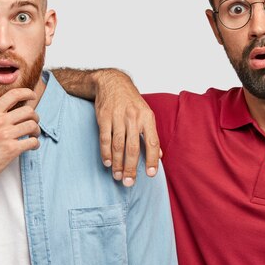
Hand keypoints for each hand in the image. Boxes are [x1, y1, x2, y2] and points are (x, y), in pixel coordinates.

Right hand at [0, 81, 40, 187]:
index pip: (13, 95)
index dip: (27, 93)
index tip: (33, 96)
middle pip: (28, 111)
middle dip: (34, 116)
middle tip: (33, 122)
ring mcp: (6, 135)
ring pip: (32, 126)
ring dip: (36, 130)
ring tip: (33, 135)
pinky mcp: (12, 149)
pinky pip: (32, 142)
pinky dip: (35, 143)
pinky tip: (32, 145)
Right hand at [94, 71, 160, 186]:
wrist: (113, 82)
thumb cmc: (131, 101)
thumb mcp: (146, 114)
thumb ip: (151, 135)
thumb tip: (160, 155)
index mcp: (147, 118)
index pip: (152, 142)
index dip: (152, 159)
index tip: (150, 174)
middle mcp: (134, 118)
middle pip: (133, 147)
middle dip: (131, 167)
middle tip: (128, 182)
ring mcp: (118, 117)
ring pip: (118, 145)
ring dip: (117, 163)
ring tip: (118, 176)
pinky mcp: (104, 117)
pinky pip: (105, 138)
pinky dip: (106, 152)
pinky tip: (108, 163)